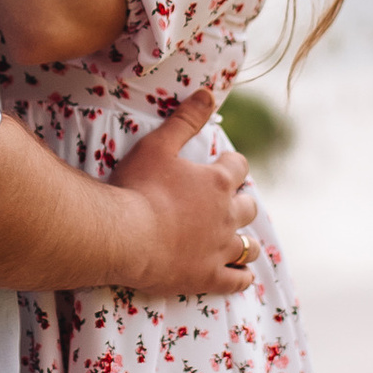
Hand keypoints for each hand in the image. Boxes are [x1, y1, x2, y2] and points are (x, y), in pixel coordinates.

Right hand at [107, 89, 258, 297]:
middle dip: (240, 202)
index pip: (238, 167)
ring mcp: (219, 249)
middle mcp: (226, 215)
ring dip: (245, 241)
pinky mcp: (208, 277)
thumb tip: (209, 93)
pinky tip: (242, 277)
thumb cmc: (138, 188)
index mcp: (217, 182)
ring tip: (238, 241)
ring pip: (247, 246)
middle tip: (228, 203)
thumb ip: (185, 119)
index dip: (231, 165)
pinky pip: (237, 280)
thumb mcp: (158, 145)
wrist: (125, 236)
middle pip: (248, 206)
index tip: (222, 165)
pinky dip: (241, 277)